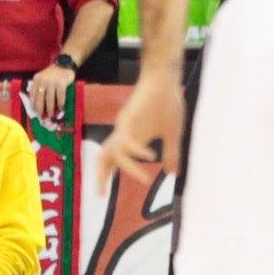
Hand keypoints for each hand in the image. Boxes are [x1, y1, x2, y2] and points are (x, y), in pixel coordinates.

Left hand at [29, 61, 75, 120]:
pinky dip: (60, 103)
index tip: (34, 112)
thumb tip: (36, 104)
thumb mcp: (42, 78)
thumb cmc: (52, 74)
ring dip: (50, 109)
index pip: (32, 95)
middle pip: (40, 99)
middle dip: (40, 109)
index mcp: (36, 80)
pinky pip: (60, 96)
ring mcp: (53, 82)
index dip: (33, 105)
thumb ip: (38, 87)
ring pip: (50, 99)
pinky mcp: (62, 83)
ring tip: (50, 115)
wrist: (64, 63)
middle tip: (41, 117)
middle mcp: (43, 81)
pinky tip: (61, 108)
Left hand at [97, 69, 184, 185]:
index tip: (103, 195)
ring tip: (142, 178)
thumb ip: (171, 154)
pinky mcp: (129, 118)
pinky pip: (128, 140)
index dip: (105, 177)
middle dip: (101, 177)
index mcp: (132, 139)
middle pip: (103, 158)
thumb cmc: (167, 103)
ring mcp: (125, 127)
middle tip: (102, 195)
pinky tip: (151, 156)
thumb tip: (173, 174)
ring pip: (113, 151)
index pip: (112, 160)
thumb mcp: (172, 134)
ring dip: (126, 168)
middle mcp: (123, 135)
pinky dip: (137, 151)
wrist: (166, 79)